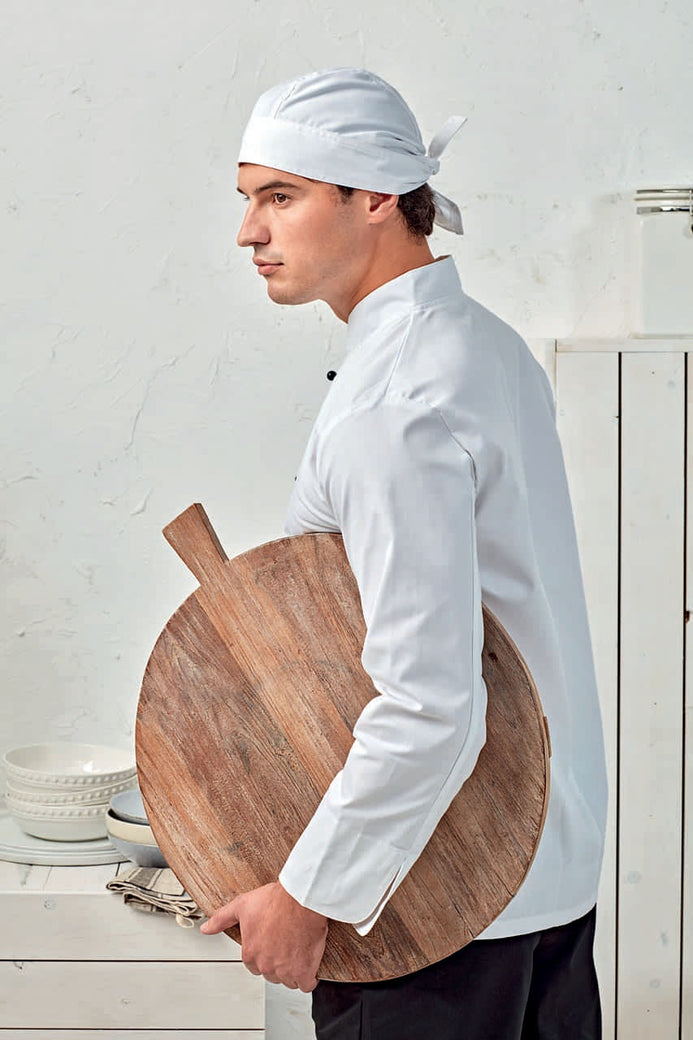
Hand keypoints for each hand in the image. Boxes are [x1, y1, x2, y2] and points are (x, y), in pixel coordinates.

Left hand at [199, 880, 328, 991]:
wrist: (300, 899)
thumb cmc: (274, 900)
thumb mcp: (242, 905)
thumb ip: (222, 919)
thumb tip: (206, 928)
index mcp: (250, 953)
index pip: (253, 964)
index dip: (263, 953)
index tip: (271, 942)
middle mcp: (266, 965)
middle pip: (271, 973)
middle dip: (278, 962)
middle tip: (286, 944)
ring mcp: (285, 971)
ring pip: (288, 980)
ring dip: (293, 970)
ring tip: (298, 951)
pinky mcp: (304, 972)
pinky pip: (306, 985)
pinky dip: (308, 977)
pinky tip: (309, 965)